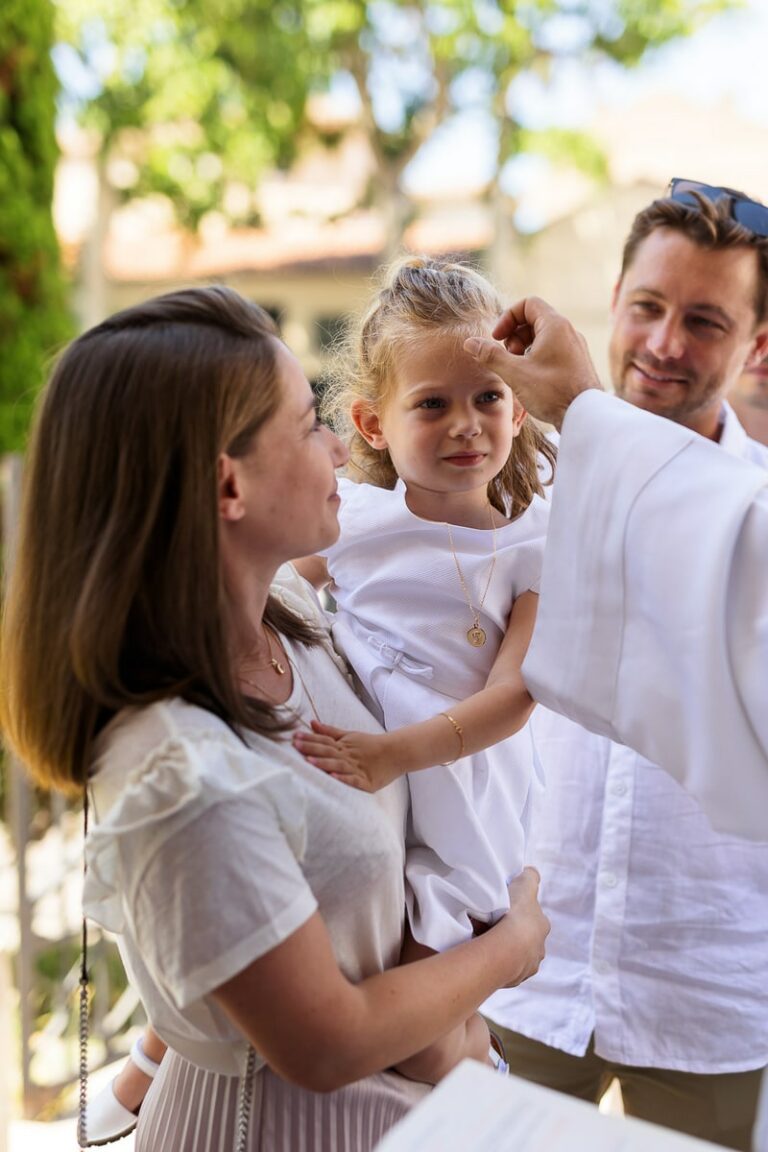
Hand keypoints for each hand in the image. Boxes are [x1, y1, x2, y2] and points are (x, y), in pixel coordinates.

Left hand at [292, 721, 402, 791]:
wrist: (397, 753)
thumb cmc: (371, 745)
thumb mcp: (350, 736)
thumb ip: (330, 731)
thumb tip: (312, 722)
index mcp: (344, 746)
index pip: (324, 741)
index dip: (309, 739)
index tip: (294, 736)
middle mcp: (349, 756)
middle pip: (328, 751)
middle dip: (311, 748)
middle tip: (296, 745)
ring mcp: (358, 769)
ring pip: (338, 765)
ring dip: (323, 763)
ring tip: (309, 761)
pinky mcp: (367, 782)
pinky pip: (354, 780)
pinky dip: (344, 778)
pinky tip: (333, 777)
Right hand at [464, 296, 602, 429]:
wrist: (585, 416)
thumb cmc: (552, 392)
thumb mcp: (515, 373)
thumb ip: (491, 355)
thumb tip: (469, 343)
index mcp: (555, 326)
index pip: (528, 303)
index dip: (508, 318)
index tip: (498, 339)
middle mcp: (568, 332)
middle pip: (535, 319)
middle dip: (515, 334)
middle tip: (508, 356)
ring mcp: (575, 347)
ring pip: (544, 336)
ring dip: (525, 347)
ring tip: (519, 369)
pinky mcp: (577, 363)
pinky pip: (554, 350)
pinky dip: (538, 357)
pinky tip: (532, 379)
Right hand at [491, 867, 549, 987]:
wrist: (506, 950)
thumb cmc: (516, 916)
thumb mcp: (524, 886)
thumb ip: (530, 877)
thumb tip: (531, 873)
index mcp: (542, 926)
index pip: (532, 917)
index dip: (517, 912)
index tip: (503, 908)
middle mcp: (539, 948)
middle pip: (523, 937)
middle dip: (509, 931)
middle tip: (490, 924)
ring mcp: (527, 966)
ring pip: (514, 954)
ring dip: (503, 948)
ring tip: (483, 940)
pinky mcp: (514, 979)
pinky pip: (504, 968)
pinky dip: (496, 961)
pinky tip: (485, 954)